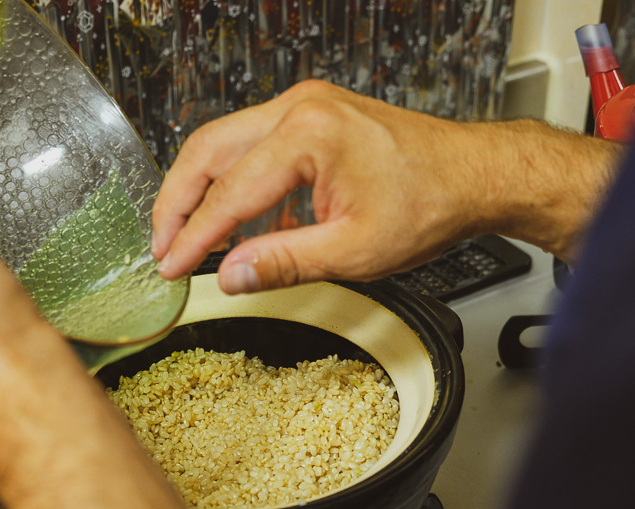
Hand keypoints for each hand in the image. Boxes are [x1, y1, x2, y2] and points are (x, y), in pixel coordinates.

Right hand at [152, 80, 623, 292]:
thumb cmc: (430, 203)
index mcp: (308, 134)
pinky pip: (255, 146)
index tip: (168, 265)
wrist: (474, 176)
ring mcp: (305, 106)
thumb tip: (229, 275)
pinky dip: (237, 182)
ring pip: (226, 143)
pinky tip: (239, 223)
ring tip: (188, 237)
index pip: (229, 193)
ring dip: (202, 189)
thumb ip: (282, 262)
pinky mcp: (312, 116)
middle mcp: (300, 107)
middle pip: (209, 150)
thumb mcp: (354, 250)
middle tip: (160, 245)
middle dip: (177, 201)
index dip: (192, 236)